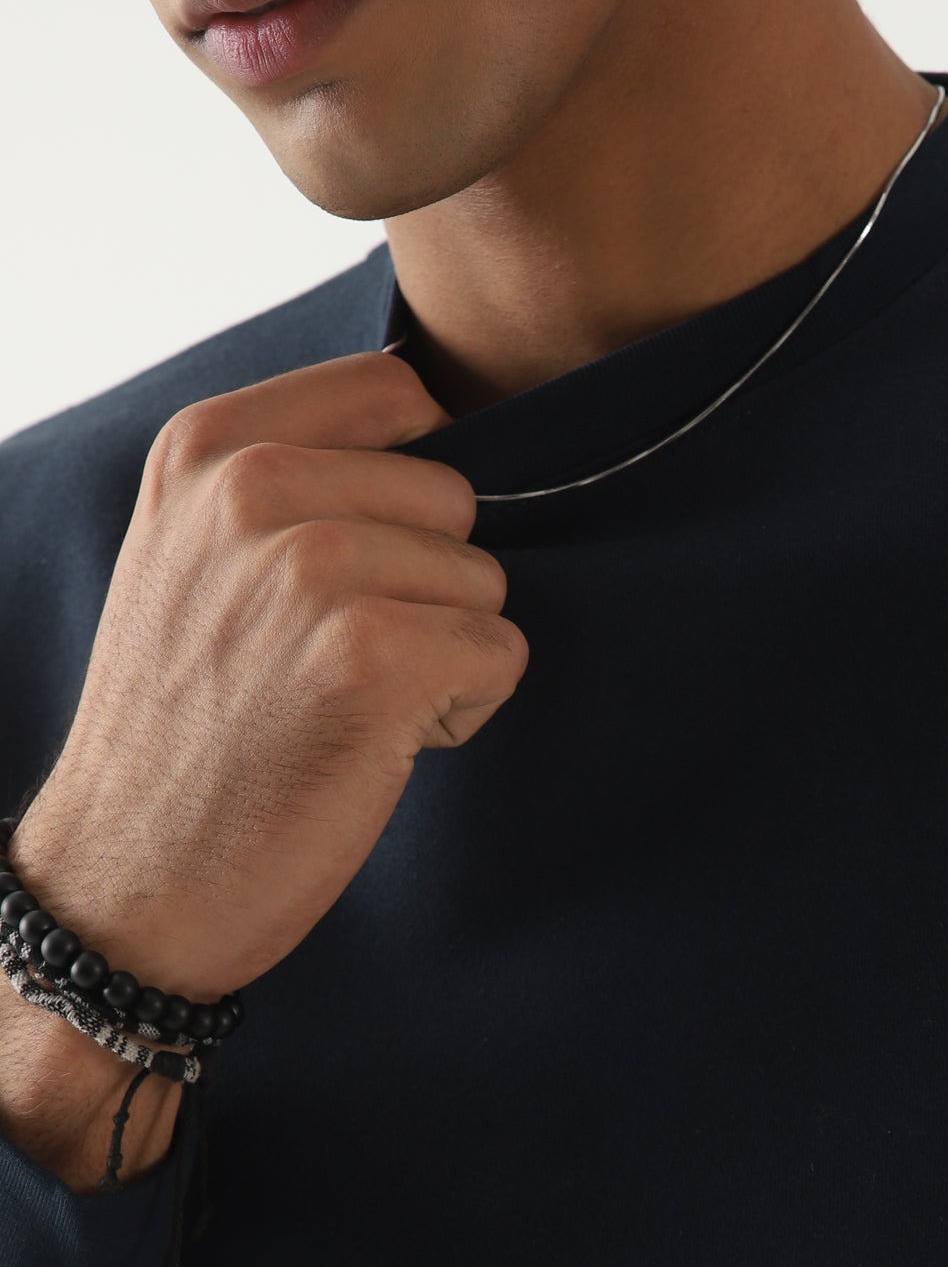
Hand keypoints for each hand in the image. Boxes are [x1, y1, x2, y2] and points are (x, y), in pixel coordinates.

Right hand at [1, 351, 524, 1187]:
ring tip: (345, 707)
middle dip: (426, 587)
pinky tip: (378, 744)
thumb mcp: (193, 555)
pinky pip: (500, 652)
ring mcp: (313, 567)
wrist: (129, 877)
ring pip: (484, 581)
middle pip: (454, 498)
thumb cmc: (185, 728)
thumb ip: (290, 476)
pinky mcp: (372, 655)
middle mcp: (255, 486)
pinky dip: (463, 711)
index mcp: (209, 445)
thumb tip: (435, 417)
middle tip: (333, 664)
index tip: (362, 562)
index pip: (397, 389)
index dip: (411, 488)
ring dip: (443, 655)